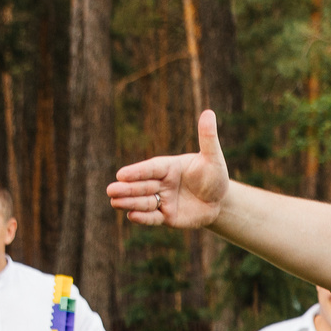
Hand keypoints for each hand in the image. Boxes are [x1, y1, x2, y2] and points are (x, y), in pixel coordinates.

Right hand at [108, 109, 230, 229]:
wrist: (220, 202)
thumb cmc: (215, 176)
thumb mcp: (213, 158)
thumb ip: (207, 138)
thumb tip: (209, 112)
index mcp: (169, 167)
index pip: (151, 169)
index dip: (137, 172)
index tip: (122, 174)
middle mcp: (162, 183)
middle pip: (142, 186)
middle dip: (127, 189)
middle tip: (110, 190)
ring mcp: (163, 200)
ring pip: (144, 202)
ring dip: (130, 202)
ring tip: (114, 202)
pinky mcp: (167, 217)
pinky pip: (153, 218)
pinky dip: (143, 217)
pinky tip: (132, 215)